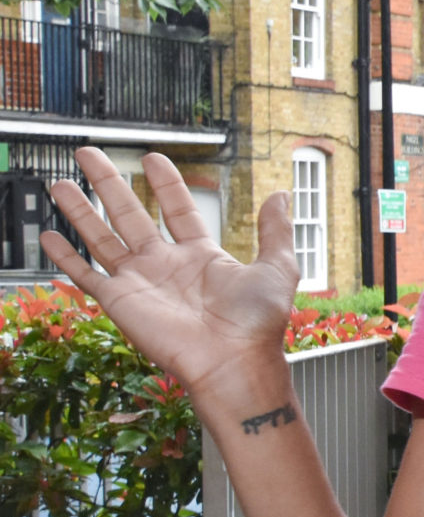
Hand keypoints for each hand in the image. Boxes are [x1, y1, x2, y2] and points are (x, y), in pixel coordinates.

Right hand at [40, 147, 298, 393]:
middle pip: (130, 213)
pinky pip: (85, 274)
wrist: (233, 362)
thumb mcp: (278, 267)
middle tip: (91, 155)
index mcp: (202, 256)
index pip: (177, 209)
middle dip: (109, 183)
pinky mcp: (119, 300)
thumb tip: (281, 195)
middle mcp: (166, 265)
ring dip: (79, 210)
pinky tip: (48, 236)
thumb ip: (275, 230)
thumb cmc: (258, 324)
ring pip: (101, 236)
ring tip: (60, 182)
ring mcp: (140, 282)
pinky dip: (65, 257)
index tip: (153, 159)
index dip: (166, 184)